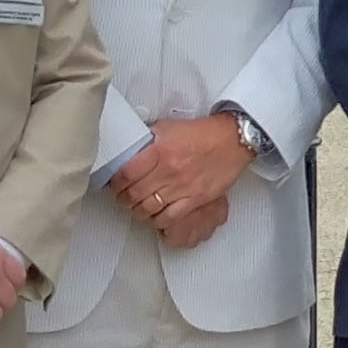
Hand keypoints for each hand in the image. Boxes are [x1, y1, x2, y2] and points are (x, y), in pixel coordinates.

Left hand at [111, 114, 253, 249]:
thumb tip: (129, 149)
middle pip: (133, 194)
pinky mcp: (195, 199)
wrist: (232, 140)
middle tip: (122, 198)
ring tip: (136, 207)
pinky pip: (169, 218)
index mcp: (159, 150)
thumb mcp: (169, 127)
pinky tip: (155, 216)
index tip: (115, 184)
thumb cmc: (202, 133)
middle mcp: (168, 170)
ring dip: (137, 211)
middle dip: (123, 199)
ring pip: (148, 209)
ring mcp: (182, 187)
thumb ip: (147, 139)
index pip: (125, 174)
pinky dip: (157, 220)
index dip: (115, 182)